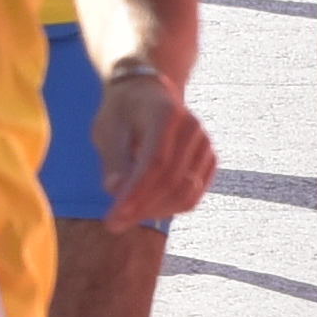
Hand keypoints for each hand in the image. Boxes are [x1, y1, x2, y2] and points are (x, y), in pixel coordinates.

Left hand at [97, 67, 217, 227]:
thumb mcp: (107, 128)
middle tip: (114, 224)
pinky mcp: (209, 160)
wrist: (149, 93)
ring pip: (186, 192)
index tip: (113, 217)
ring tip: (126, 216)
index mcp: (166, 115)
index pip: (155, 163)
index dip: (135, 194)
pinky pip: (194, 193)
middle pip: (172, 181)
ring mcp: (205, 145)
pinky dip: (170, 207)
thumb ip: (113, 158)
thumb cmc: (122, 111)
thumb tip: (115, 190)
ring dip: (156, 211)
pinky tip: (146, 209)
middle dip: (142, 208)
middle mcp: (193, 129)